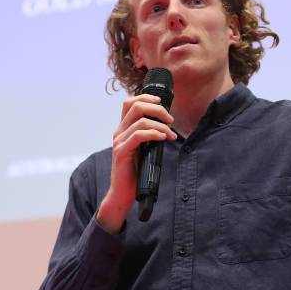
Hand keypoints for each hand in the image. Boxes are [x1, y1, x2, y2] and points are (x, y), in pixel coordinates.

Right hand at [97, 94, 176, 233]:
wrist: (123, 193)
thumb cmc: (135, 171)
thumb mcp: (143, 149)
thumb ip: (149, 136)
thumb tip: (167, 125)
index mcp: (123, 129)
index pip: (130, 102)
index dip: (146, 97)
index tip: (162, 102)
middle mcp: (119, 132)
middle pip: (136, 106)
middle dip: (157, 109)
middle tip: (171, 120)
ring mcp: (119, 141)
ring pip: (140, 120)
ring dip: (160, 125)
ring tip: (171, 135)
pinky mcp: (122, 152)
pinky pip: (138, 135)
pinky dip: (153, 133)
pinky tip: (163, 138)